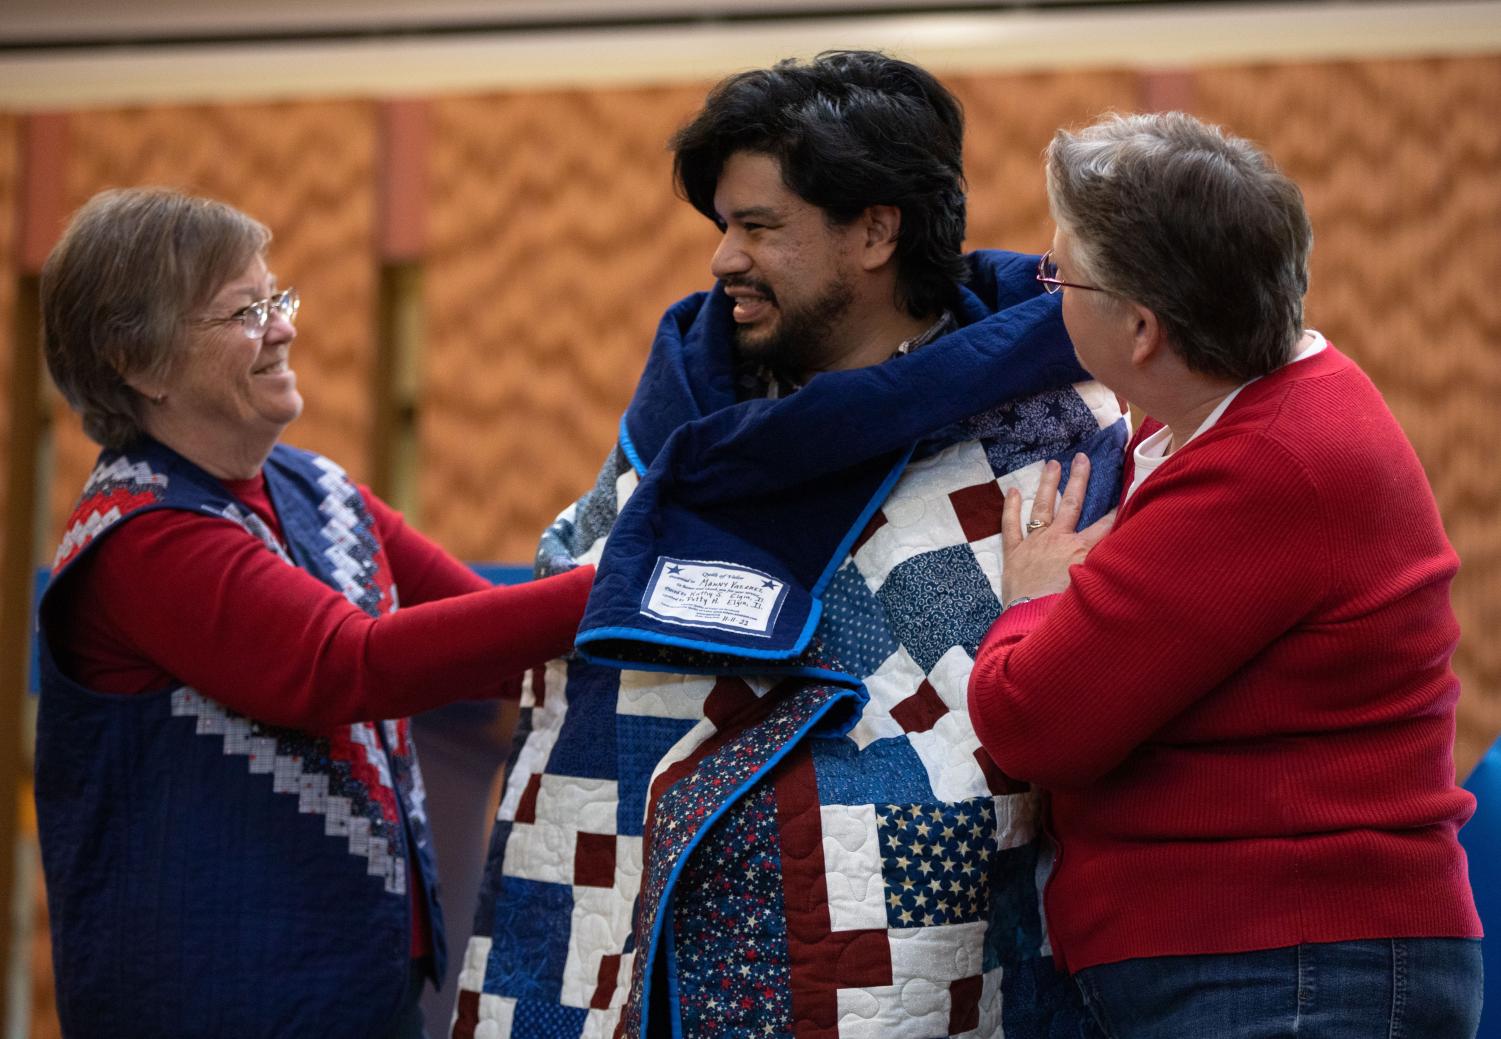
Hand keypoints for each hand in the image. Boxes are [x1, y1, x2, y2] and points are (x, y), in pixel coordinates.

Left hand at [1000, 453, 1114, 603]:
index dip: (1116, 509)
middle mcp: (1059, 539)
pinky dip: (1010, 508)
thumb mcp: (1097, 587)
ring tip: (1052, 463)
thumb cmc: (1066, 609)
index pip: (1106, 525)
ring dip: (1047, 484)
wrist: (1034, 620)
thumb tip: (1125, 558)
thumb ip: (1109, 568)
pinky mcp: (1014, 553)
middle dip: (1079, 479)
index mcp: (1082, 550)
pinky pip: (1010, 525)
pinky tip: (1011, 491)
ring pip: (1042, 507)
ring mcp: (1035, 543)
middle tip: (1082, 457)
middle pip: (1072, 503)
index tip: (1124, 492)